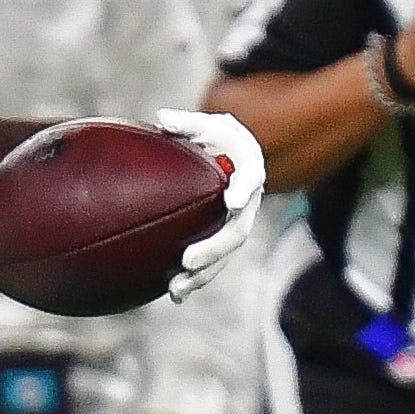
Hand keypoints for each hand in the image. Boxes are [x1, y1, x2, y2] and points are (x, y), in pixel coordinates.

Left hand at [157, 108, 264, 299]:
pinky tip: (175, 294)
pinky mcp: (222, 239)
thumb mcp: (205, 126)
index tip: (230, 201)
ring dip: (203, 274)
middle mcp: (247, 203)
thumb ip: (188, 124)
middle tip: (187, 260)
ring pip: (225, 255)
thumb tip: (164, 119)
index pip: (250, 181)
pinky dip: (196, 279)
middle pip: (237, 231)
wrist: (230, 156)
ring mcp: (236, 224)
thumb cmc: (213, 139)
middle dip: (214, 247)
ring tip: (176, 288)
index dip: (242, 190)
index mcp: (248, 172)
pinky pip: (213, 263)